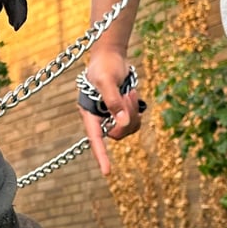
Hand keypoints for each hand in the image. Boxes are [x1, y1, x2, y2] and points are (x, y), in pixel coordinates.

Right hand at [79, 48, 142, 175]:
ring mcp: (112, 116)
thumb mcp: (107, 80)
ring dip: (133, 110)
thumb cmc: (104, 65)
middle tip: (128, 95)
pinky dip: (137, 109)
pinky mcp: (123, 111)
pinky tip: (131, 93)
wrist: (111, 54)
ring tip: (129, 91)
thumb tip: (124, 123)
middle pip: (118, 133)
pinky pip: (135, 121)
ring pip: (129, 128)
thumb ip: (114, 102)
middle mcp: (100, 119)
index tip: (108, 172)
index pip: (95, 140)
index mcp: (89, 114)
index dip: (101, 156)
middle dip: (127, 117)